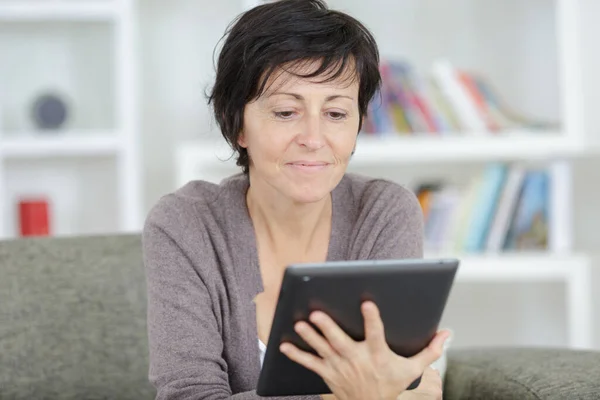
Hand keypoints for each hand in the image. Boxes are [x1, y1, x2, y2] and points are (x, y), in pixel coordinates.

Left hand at [279, 301, 449, 399]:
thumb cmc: (394, 386)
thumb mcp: (415, 371)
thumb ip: (431, 351)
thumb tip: (448, 333)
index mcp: (378, 356)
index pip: (376, 334)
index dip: (372, 319)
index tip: (368, 303)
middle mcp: (357, 361)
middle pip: (341, 342)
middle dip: (328, 328)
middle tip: (317, 312)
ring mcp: (340, 369)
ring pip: (323, 350)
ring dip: (310, 337)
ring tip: (299, 323)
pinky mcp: (329, 375)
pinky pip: (310, 365)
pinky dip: (297, 356)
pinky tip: (283, 346)